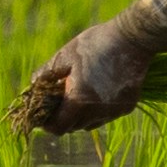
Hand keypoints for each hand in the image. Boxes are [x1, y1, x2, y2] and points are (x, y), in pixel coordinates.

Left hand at [12, 9, 166, 134]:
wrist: (133, 38)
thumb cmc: (96, 43)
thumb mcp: (66, 55)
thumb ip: (46, 73)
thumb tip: (33, 86)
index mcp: (79, 101)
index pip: (58, 127)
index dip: (48, 123)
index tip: (44, 114)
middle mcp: (97, 112)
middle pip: (74, 127)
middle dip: (63, 117)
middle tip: (59, 100)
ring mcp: (114, 111)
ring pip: (91, 123)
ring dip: (81, 115)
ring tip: (79, 93)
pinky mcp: (127, 107)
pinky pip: (106, 115)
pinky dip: (98, 109)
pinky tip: (98, 89)